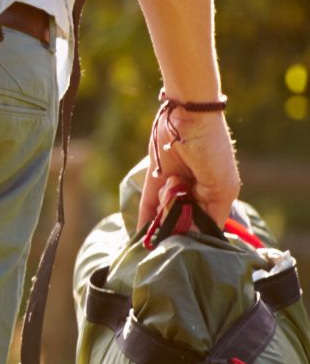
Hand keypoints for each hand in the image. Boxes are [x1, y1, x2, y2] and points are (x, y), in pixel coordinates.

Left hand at [141, 101, 239, 233]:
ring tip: (168, 199)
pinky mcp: (155, 178)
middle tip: (173, 220)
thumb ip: (214, 213)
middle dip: (178, 224)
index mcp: (217, 195)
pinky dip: (146, 219)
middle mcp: (196, 192)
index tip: (188, 245)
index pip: (207, 224)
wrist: (188, 118)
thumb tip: (204, 236)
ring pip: (166, 212)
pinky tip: (141, 236)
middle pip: (184, 220)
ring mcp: (175, 185)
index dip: (198, 234)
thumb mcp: (222, 187)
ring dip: (164, 215)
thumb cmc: (212, 151)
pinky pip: (150, 203)